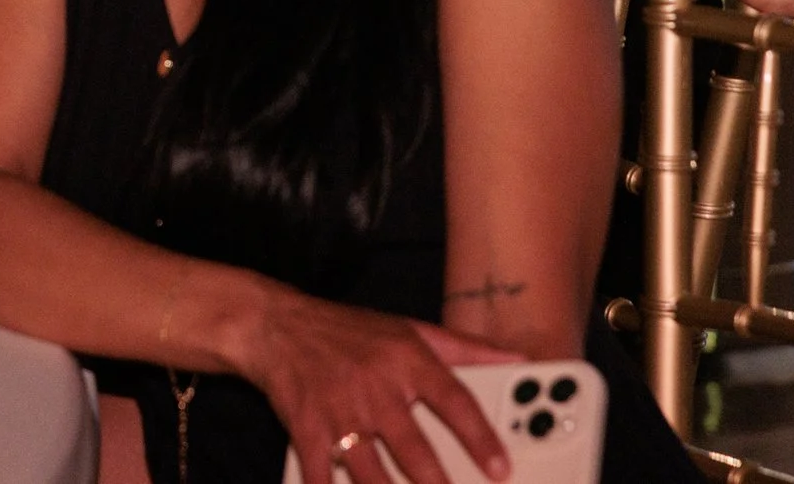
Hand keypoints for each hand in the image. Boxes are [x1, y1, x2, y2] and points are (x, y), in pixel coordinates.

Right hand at [241, 288, 513, 483]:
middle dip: (435, 482)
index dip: (480, 437)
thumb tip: (519, 359)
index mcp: (406, 359)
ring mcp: (338, 409)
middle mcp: (374, 385)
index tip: (501, 469)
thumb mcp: (409, 329)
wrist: (275, 325)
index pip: (453, 400)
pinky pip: (320, 472)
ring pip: (370, 468)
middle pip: (412, 446)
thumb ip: (465, 349)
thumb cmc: (349, 332)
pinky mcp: (305, 427)